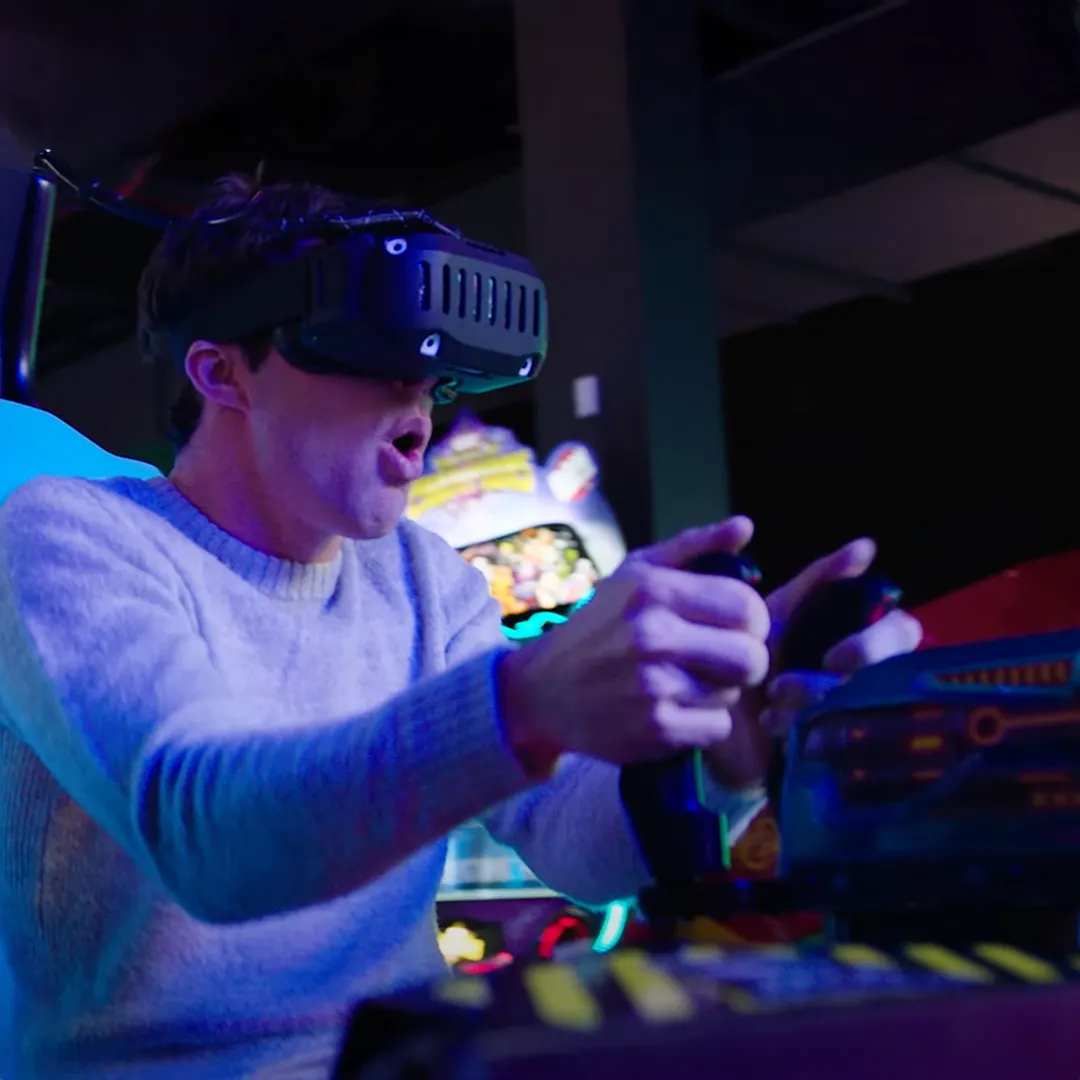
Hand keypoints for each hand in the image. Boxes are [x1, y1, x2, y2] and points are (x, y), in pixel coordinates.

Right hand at [498, 517, 770, 770]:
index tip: (735, 628)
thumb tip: (745, 526)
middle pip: (751, 657)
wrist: (542, 688)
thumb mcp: (636, 573)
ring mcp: (653, 686)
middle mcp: (654, 635)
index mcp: (654, 590)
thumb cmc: (598, 625)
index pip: (746, 608)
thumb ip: (694, 546)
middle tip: (721, 661)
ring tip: (684, 683)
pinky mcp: (654, 728)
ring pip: (734, 694)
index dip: (752, 621)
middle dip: (745, 661)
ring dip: (718, 692)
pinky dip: (702, 724)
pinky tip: (675, 710)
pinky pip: (716, 728)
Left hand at [704, 538, 923, 789]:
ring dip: (813, 707)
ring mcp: (859, 719)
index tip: (833, 657)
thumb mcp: (782, 611)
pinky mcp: (841, 755)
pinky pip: (844, 750)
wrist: (720, 713)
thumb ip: (821, 579)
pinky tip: (773, 725)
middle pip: (891, 680)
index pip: (902, 633)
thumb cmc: (756, 652)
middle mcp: (870, 679)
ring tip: (772, 703)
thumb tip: (868, 546)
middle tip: (792, 685)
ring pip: (864, 714)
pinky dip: (804, 736)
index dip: (875, 645)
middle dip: (840, 685)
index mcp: (864, 641)